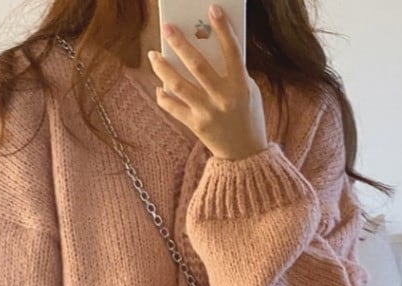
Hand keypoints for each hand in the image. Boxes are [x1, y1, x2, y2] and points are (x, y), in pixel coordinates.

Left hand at [147, 3, 268, 160]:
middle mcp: (223, 99)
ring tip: (153, 55)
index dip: (223, 29)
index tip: (213, 8)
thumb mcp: (248, 92)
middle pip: (197, 66)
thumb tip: (205, 47)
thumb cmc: (247, 116)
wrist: (246, 155)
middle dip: (180, 43)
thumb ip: (231, 72)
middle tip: (167, 27)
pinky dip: (164, 96)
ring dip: (163, 68)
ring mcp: (208, 113)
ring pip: (178, 85)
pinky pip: (173, 107)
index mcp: (240, 86)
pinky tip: (160, 86)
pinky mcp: (196, 126)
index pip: (232, 51)